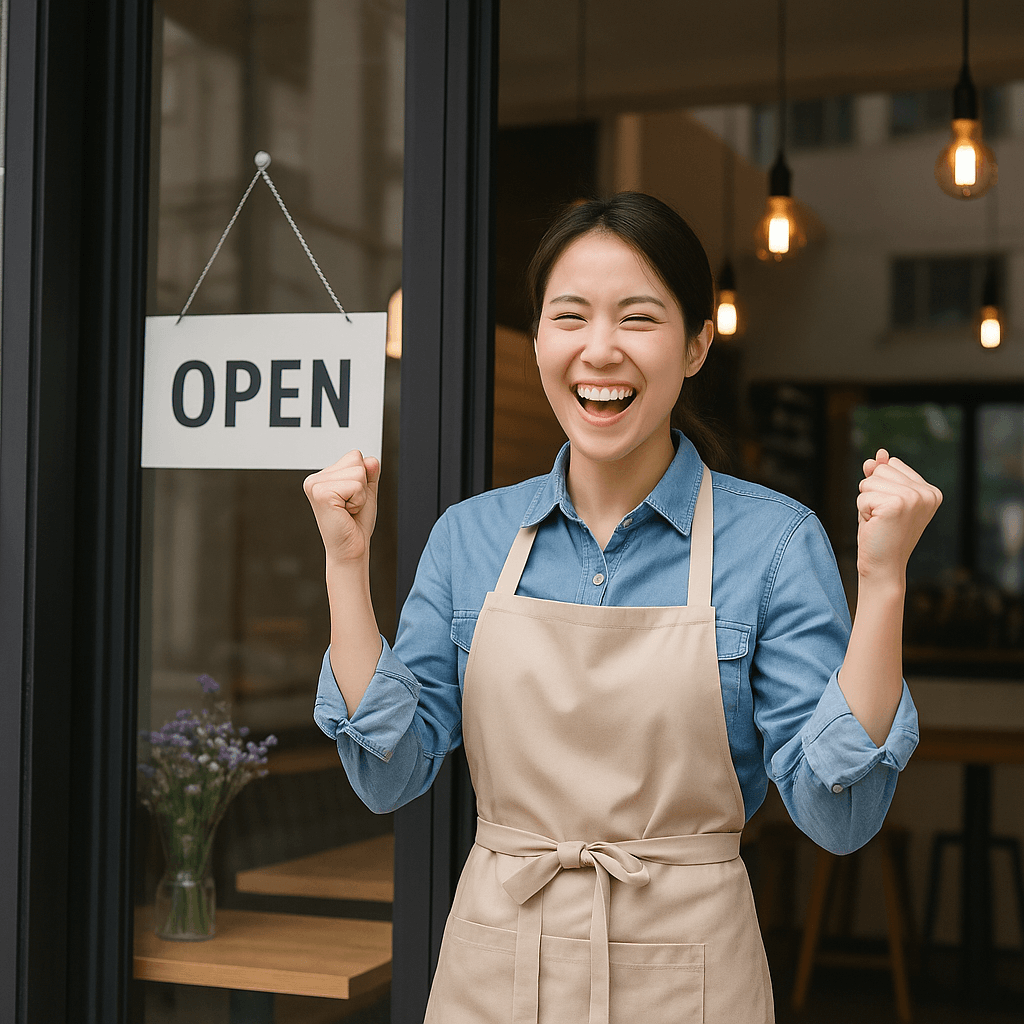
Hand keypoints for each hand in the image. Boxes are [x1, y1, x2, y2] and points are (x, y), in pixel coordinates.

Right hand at [303, 450, 380, 563]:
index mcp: (323, 476)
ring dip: (360, 495)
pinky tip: (346, 512)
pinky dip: (358, 501)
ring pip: (358, 472)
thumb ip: (370, 473)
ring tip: (348, 510)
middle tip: (350, 506)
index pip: (354, 456)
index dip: (362, 478)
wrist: (351, 548)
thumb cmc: (356, 524)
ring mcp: (315, 485)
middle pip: (356, 461)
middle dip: (362, 486)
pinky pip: (356, 485)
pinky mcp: (321, 494)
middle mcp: (315, 479)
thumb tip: (371, 460)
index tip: (352, 499)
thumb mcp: (366, 492)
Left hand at [856, 449, 941, 584]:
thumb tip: (879, 454)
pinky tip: (875, 525)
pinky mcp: (898, 504)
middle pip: (880, 469)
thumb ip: (881, 474)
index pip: (891, 465)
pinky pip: (863, 495)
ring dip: (866, 502)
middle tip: (882, 517)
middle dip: (872, 492)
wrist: (882, 565)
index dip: (880, 487)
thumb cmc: (880, 533)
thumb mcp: (881, 498)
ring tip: (879, 521)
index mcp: (930, 490)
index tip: (890, 511)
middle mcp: (927, 493)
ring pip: (869, 481)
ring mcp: (915, 498)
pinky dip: (862, 510)